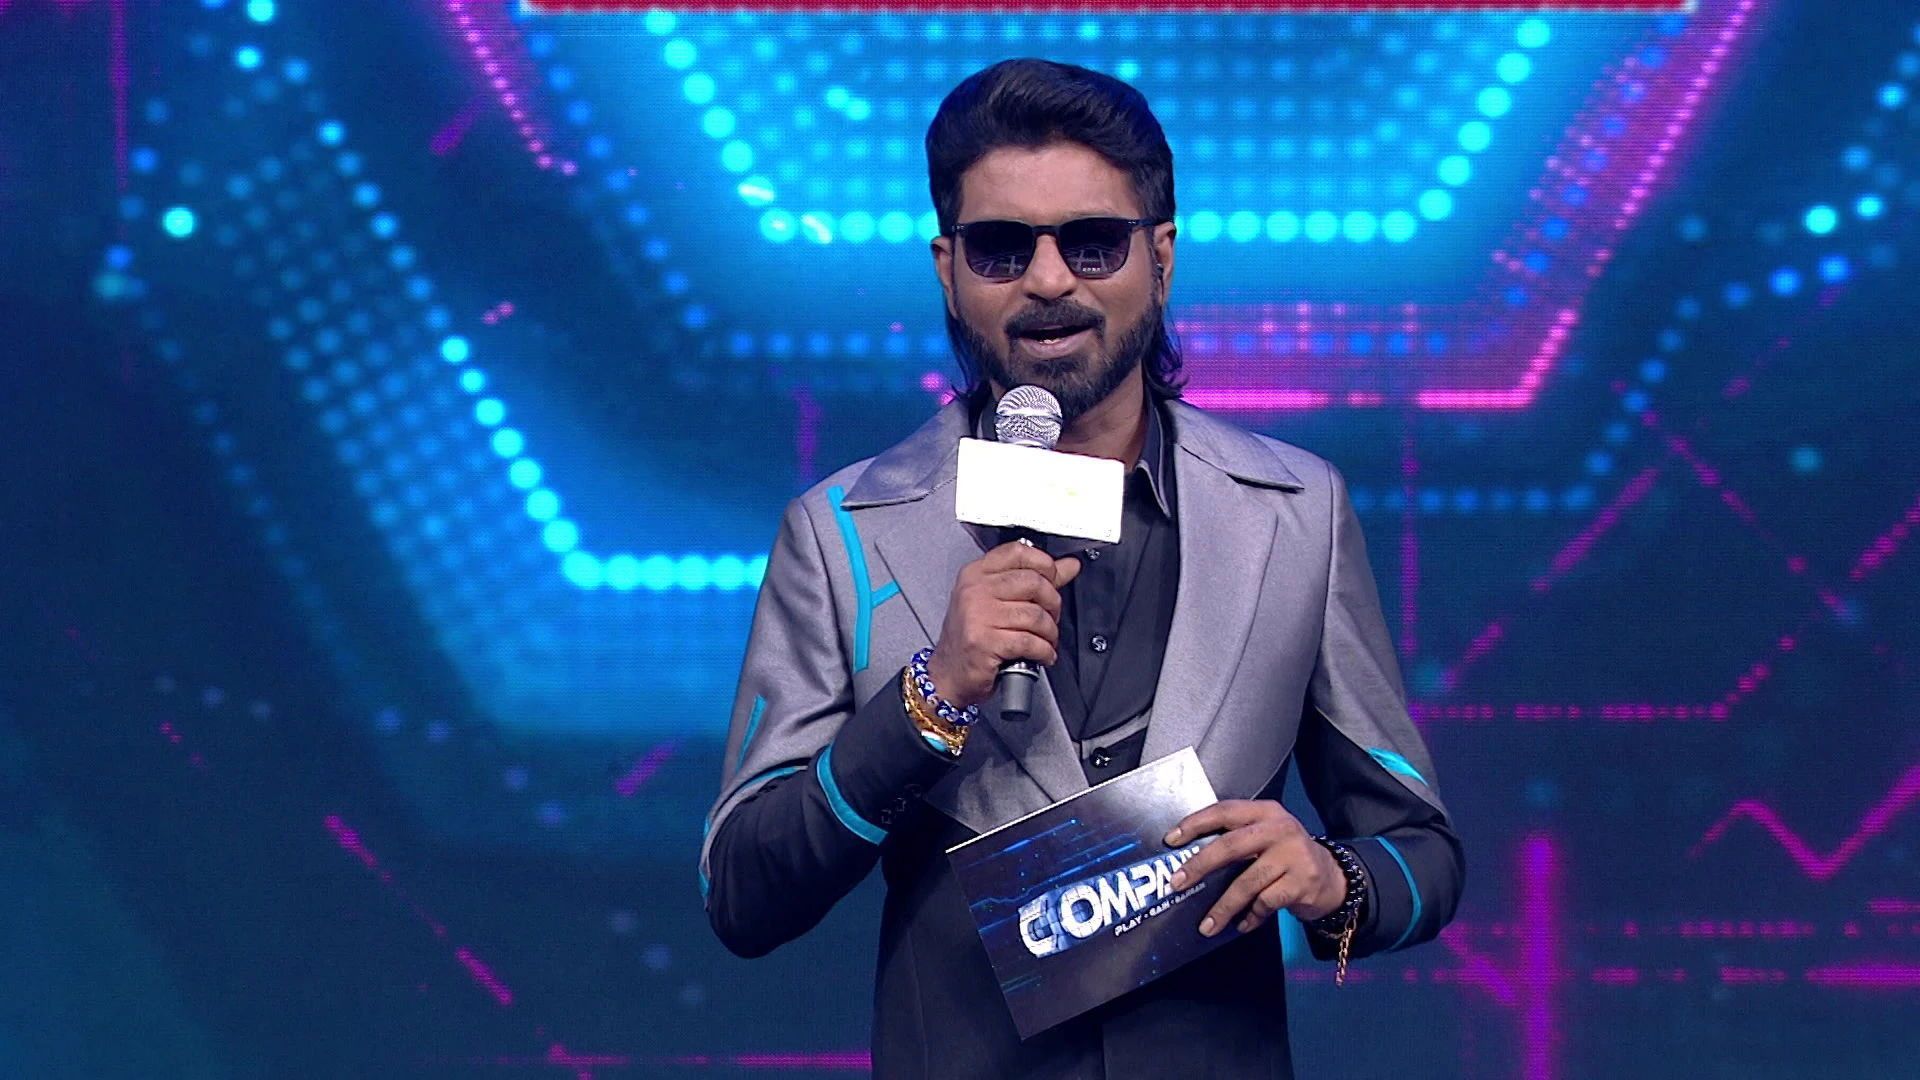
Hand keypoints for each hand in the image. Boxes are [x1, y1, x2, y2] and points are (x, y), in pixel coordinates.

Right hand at [925, 541, 1081, 707]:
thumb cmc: (973, 638)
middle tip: (1051, 618)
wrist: (949, 673)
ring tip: (1046, 640)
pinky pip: (1030, 642)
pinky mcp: (985, 641)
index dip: (1045, 565)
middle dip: (1053, 604)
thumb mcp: (998, 601)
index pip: (1018, 552)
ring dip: (1050, 633)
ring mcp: (978, 615)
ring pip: (1035, 615)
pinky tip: (1042, 654)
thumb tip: (1068, 565)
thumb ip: (1036, 580)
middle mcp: (975, 590)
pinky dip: (1044, 651)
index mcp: (976, 574)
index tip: (1053, 580)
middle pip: (1033, 582)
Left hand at [1164, 800, 1345, 936]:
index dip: (1195, 824)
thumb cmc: (1286, 856)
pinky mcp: (1303, 882)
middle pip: (1231, 846)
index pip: (1224, 811)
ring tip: (1207, 926)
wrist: (1333, 877)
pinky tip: (1242, 924)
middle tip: (1178, 883)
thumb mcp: (1266, 836)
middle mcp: (1280, 829)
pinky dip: (1250, 917)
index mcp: (1265, 812)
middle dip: (1200, 866)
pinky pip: (1265, 903)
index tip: (1171, 840)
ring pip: (1247, 883)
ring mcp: (1293, 855)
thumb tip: (1190, 862)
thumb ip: (1237, 840)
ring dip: (1223, 907)